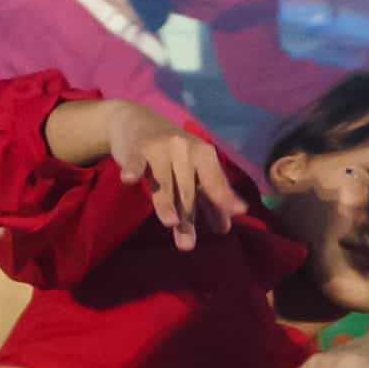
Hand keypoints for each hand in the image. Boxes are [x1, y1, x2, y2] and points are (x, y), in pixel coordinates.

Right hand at [98, 108, 244, 247]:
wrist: (136, 121)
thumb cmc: (171, 152)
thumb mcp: (192, 171)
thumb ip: (208, 198)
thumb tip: (224, 228)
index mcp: (203, 153)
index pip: (215, 181)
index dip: (225, 196)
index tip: (239, 211)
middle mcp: (184, 148)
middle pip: (187, 189)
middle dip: (188, 217)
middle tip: (187, 245)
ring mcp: (159, 148)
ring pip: (164, 182)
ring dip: (166, 202)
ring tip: (170, 222)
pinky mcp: (135, 149)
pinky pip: (135, 162)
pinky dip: (132, 170)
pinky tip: (129, 179)